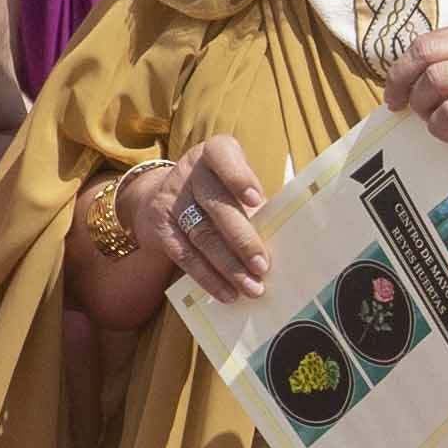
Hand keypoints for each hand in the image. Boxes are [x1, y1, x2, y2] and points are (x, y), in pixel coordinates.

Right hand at [137, 133, 275, 303]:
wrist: (164, 198)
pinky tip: (227, 293)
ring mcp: (171, 199)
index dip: (238, 176)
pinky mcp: (159, 228)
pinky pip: (185, 256)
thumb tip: (288, 239)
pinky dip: (209, 278)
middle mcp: (189, 173)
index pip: (222, 156)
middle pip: (217, 206)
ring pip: (202, 235)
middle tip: (264, 266)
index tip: (257, 199)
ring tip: (252, 287)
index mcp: (213, 154)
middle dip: (242, 239)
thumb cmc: (218, 191)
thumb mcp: (233, 184)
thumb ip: (256, 203)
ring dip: (229, 266)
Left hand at [397, 19, 447, 179]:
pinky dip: (440, 125)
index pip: (428, 39)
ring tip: (430, 120)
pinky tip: (447, 133)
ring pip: (434, 80)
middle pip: (424, 52)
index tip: (396, 87)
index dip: (403, 65)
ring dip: (423, 105)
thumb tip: (417, 77)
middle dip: (401, 80)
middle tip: (398, 103)